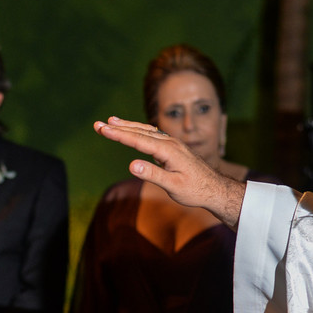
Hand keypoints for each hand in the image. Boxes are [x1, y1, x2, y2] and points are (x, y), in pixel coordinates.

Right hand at [93, 117, 246, 227]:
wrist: (215, 188)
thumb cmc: (195, 190)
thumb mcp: (173, 186)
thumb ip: (153, 174)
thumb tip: (132, 165)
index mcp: (168, 150)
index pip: (138, 140)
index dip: (119, 134)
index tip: (103, 129)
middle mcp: (169, 143)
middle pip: (139, 131)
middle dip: (118, 128)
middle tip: (98, 124)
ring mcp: (171, 143)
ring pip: (145, 130)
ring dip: (127, 126)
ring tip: (110, 122)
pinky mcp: (172, 147)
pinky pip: (152, 134)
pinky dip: (138, 130)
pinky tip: (132, 129)